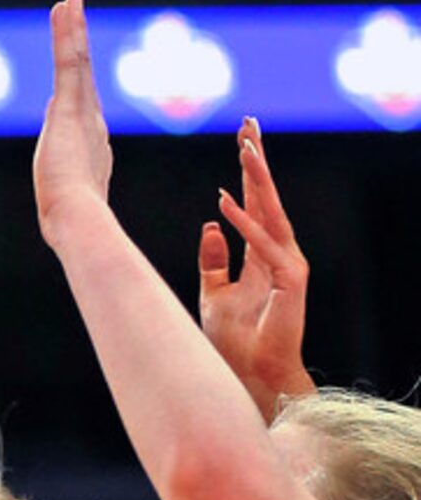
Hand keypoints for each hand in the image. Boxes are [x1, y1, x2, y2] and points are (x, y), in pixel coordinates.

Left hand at [33, 0, 113, 245]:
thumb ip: (75, 210)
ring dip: (72, 30)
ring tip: (68, 2)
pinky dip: (68, 32)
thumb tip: (76, 235)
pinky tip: (66, 8)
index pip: (81, 106)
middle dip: (77, 46)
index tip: (77, 68)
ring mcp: (81, 112)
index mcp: (89, 144)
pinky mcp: (70, 104)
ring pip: (77, 61)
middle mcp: (89, 122)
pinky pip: (70, 60)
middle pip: (81, 76)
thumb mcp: (71, 210)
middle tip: (73, 15)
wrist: (75, 215)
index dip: (80, 84)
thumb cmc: (74, 221)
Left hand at [198, 117, 314, 417]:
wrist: (252, 374)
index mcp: (261, 253)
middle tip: (248, 124)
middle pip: (267, 198)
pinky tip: (227, 202)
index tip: (242, 138)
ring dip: (256, 180)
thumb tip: (210, 224)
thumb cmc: (235, 340)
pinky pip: (264, 246)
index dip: (248, 172)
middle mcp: (279, 252)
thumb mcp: (214, 294)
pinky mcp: (291, 280)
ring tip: (243, 148)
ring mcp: (289, 264)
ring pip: (272, 212)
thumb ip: (213, 260)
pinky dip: (245, 224)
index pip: (255, 203)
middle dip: (257, 161)